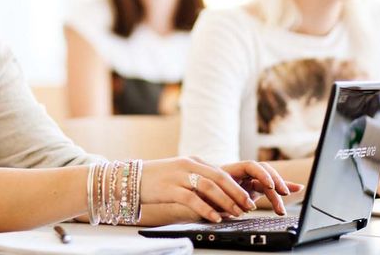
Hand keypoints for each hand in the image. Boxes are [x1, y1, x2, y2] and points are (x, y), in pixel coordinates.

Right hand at [141, 158, 299, 222]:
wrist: (129, 179)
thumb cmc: (157, 181)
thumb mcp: (180, 176)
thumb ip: (198, 180)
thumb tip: (219, 195)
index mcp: (193, 162)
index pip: (222, 172)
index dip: (239, 186)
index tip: (250, 198)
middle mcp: (188, 165)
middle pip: (219, 177)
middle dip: (237, 192)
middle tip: (250, 206)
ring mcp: (179, 175)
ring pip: (209, 186)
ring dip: (226, 200)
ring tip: (237, 212)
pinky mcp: (169, 187)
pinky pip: (192, 198)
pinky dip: (206, 208)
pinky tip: (215, 217)